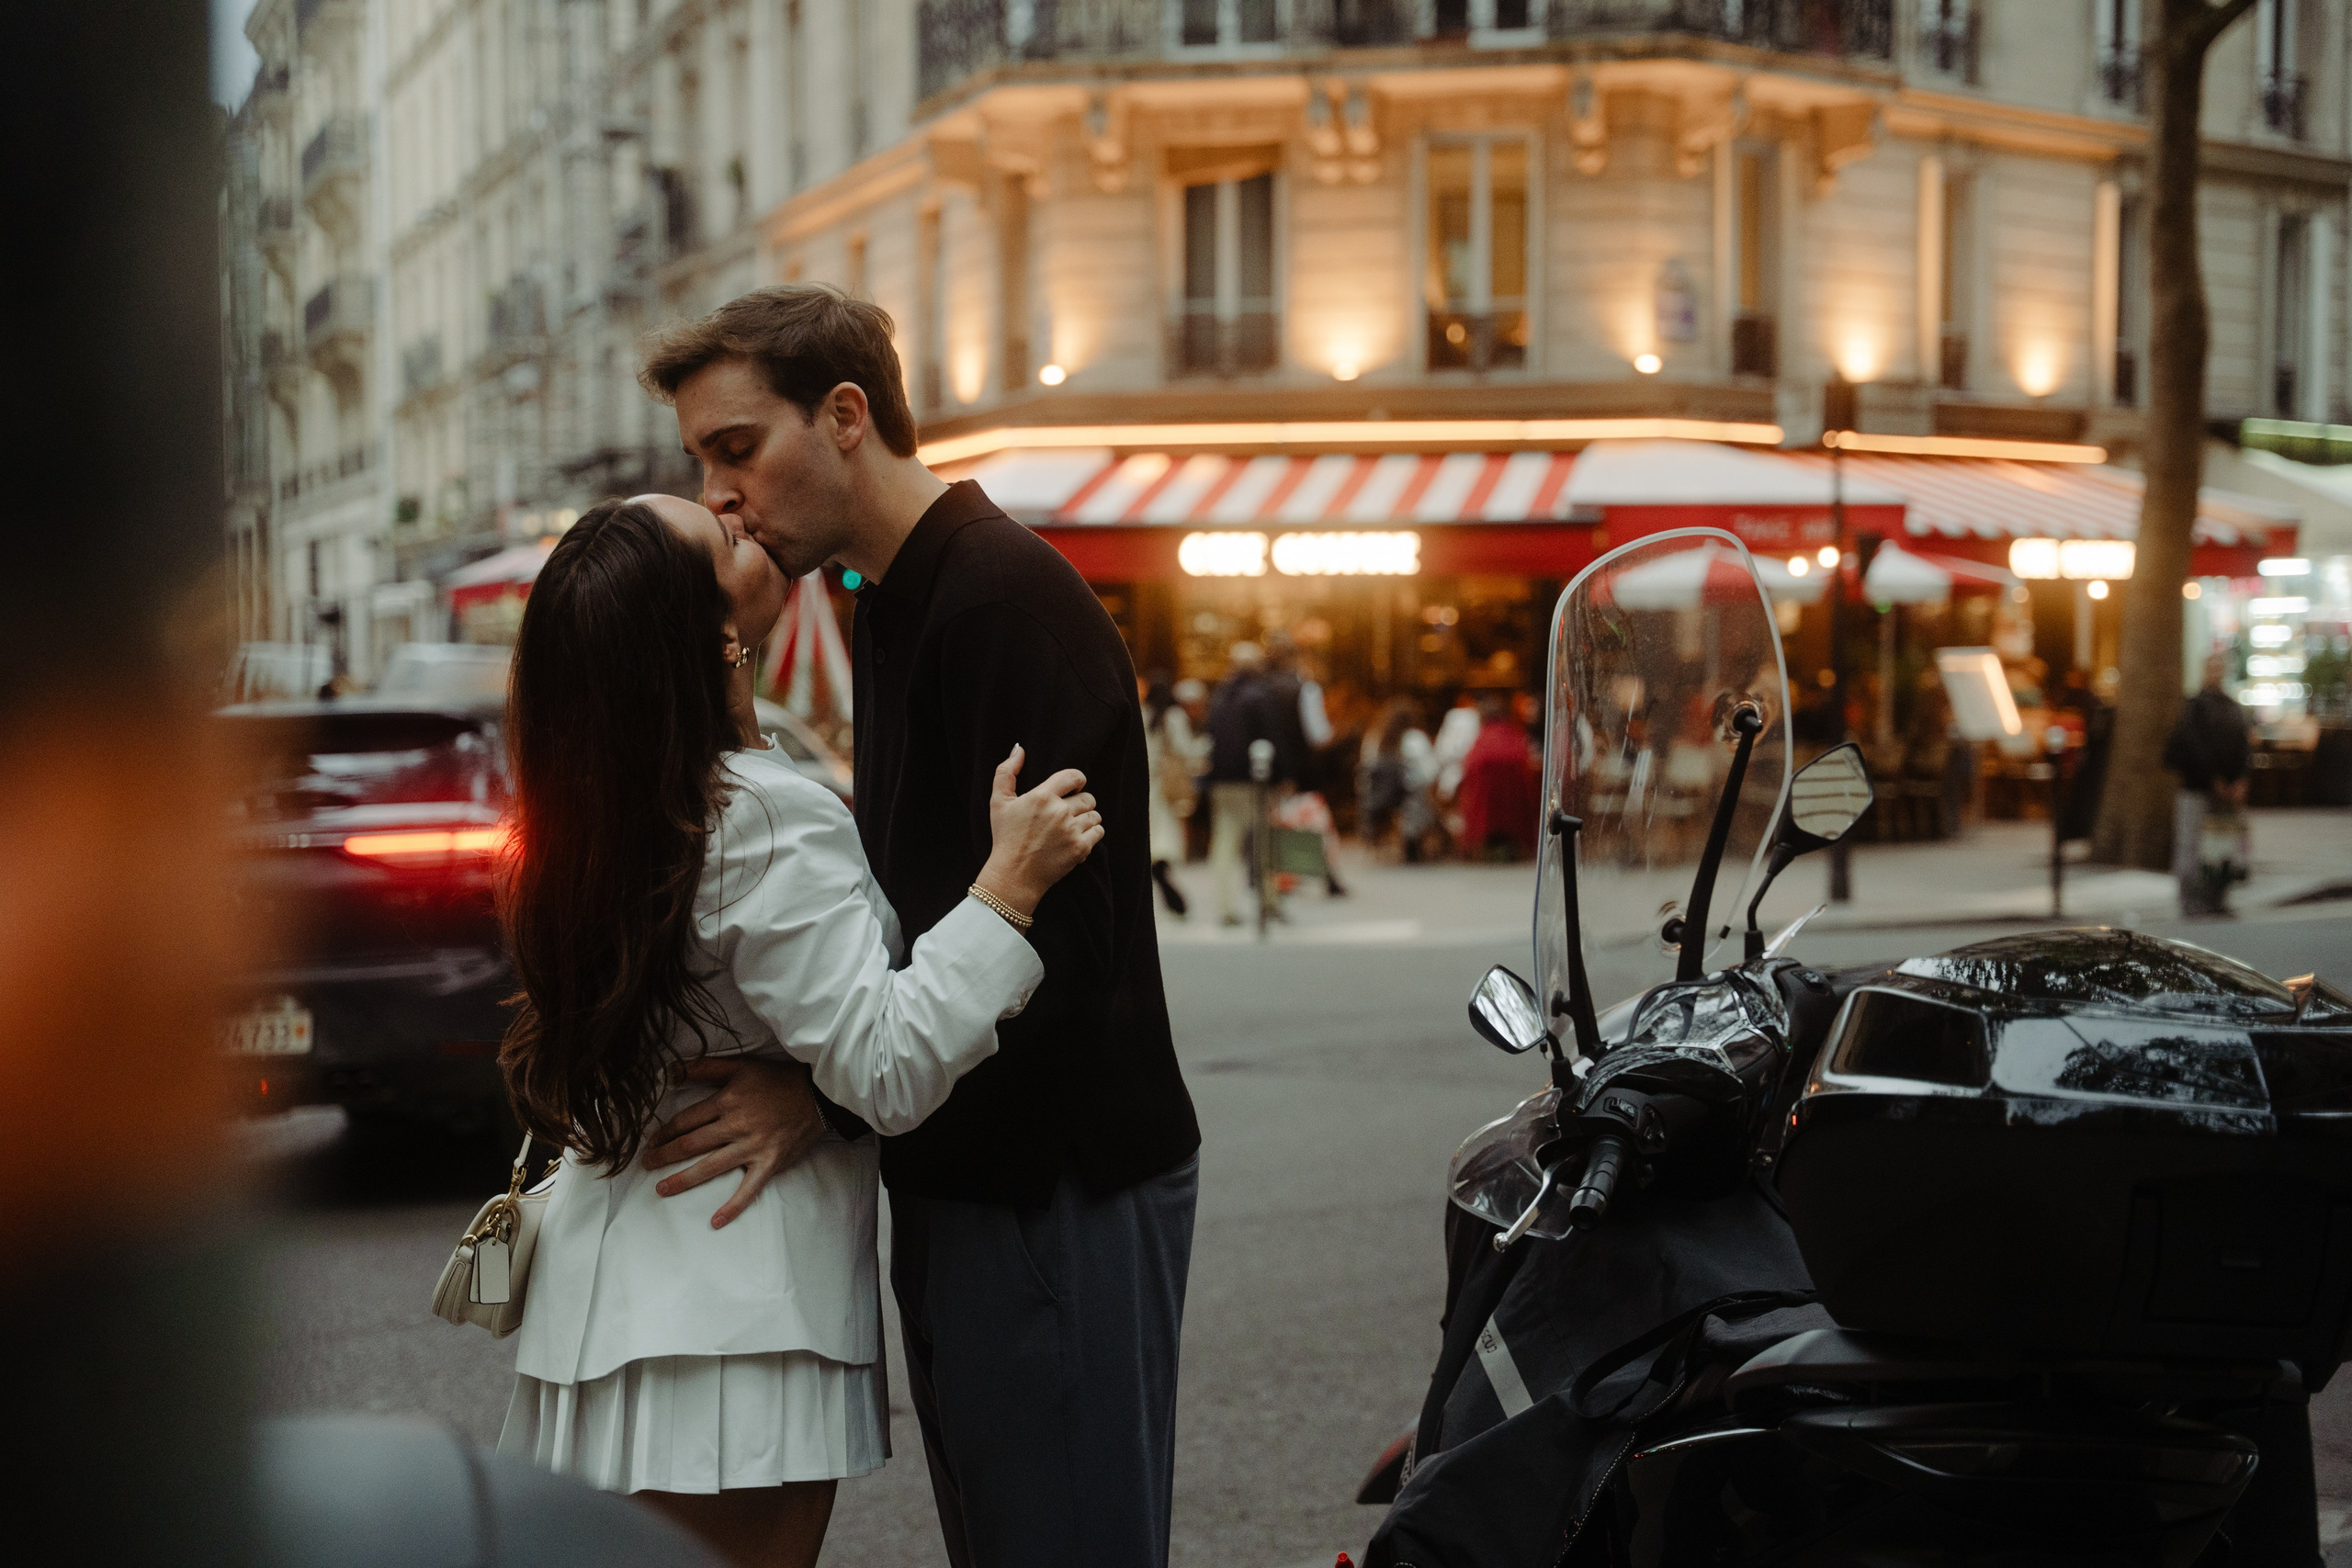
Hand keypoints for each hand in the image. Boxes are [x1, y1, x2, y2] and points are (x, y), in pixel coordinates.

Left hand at [641, 1057, 824, 1228]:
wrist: (819, 1093)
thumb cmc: (779, 1079)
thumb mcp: (742, 1066)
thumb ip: (705, 1068)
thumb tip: (671, 1070)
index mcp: (726, 1101)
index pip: (686, 1120)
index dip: (664, 1132)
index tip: (651, 1141)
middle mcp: (736, 1125)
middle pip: (691, 1144)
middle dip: (665, 1156)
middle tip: (646, 1165)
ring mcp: (753, 1147)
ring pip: (711, 1166)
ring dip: (683, 1180)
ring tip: (662, 1190)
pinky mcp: (770, 1163)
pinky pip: (749, 1188)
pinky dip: (733, 1206)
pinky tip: (716, 1221)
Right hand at [975, 743, 1101, 915]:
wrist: (1013, 875)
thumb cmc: (1005, 837)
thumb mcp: (999, 802)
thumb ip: (1006, 772)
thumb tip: (1019, 748)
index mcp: (1042, 796)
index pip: (1075, 776)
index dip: (1077, 780)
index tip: (1073, 787)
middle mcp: (1059, 812)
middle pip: (1087, 797)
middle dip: (1080, 803)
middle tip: (1067, 813)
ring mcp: (1071, 831)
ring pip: (1095, 815)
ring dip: (1087, 819)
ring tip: (1072, 827)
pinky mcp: (1080, 849)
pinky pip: (1098, 832)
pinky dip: (1092, 834)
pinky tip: (1077, 838)